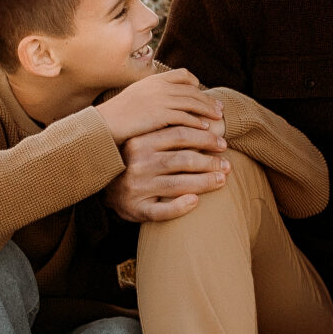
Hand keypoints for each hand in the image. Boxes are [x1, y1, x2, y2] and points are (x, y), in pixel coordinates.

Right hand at [96, 67, 223, 143]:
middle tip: (219, 108)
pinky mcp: (161, 114)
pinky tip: (205, 128)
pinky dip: (197, 122)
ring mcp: (161, 100)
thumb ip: (151, 95)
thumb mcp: (135, 97)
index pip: (182, 74)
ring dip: (207, 111)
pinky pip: (185, 117)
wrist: (105, 124)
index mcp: (153, 80)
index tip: (201, 90)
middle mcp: (159, 86)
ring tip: (218, 118)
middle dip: (207, 99)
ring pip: (192, 103)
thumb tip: (165, 100)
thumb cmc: (117, 115)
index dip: (194, 83)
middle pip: (192, 91)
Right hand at [106, 123, 231, 221]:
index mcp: (140, 143)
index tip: (223, 144)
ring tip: (222, 180)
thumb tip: (210, 122)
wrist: (105, 189)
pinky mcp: (137, 209)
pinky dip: (180, 207)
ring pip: (177, 184)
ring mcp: (137, 188)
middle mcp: (138, 164)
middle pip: (183, 159)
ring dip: (204, 182)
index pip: (179, 135)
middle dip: (210, 162)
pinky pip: (161, 211)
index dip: (205, 138)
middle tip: (227, 165)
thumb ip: (167, 133)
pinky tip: (195, 202)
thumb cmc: (134, 162)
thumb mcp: (143, 143)